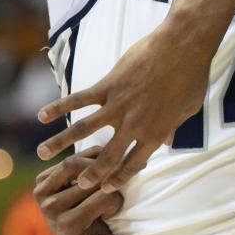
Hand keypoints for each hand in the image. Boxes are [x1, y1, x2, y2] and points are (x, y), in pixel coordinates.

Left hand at [34, 149, 123, 234]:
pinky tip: (97, 165)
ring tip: (107, 170)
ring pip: (74, 163)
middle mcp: (50, 209)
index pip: (103, 198)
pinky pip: (66, 159)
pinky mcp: (40, 181)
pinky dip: (85, 157)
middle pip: (88, 179)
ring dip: (96, 162)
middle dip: (108, 178)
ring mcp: (41, 194)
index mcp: (67, 226)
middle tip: (115, 183)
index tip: (115, 209)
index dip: (116, 201)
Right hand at [36, 24, 209, 190]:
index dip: (119, 177)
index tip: (106, 187)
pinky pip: (79, 100)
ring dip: (61, 143)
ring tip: (42, 154)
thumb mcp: (189, 108)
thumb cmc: (192, 75)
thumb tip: (168, 142)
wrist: (182, 46)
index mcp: (154, 133)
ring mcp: (118, 106)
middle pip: (107, 156)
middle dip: (91, 173)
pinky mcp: (108, 85)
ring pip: (83, 130)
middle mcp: (133, 125)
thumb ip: (175, 128)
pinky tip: (42, 115)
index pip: (133, 163)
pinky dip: (59, 107)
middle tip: (77, 183)